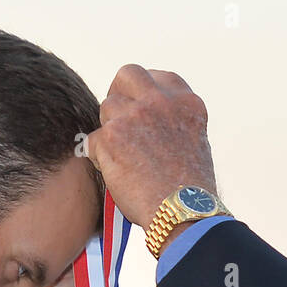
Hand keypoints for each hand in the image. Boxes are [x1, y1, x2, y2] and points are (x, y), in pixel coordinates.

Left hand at [86, 65, 216, 230]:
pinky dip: (100, 158)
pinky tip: (116, 175)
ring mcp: (134, 116)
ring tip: (124, 158)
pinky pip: (93, 140)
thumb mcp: (193, 141)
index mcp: (185, 101)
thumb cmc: (190, 189)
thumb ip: (171, 121)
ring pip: (107, 108)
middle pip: (127, 75)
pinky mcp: (111, 137)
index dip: (144, 92)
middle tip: (118, 120)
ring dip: (110, 131)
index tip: (140, 109)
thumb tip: (146, 120)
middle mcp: (160, 101)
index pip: (156, 77)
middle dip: (119, 93)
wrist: (183, 212)